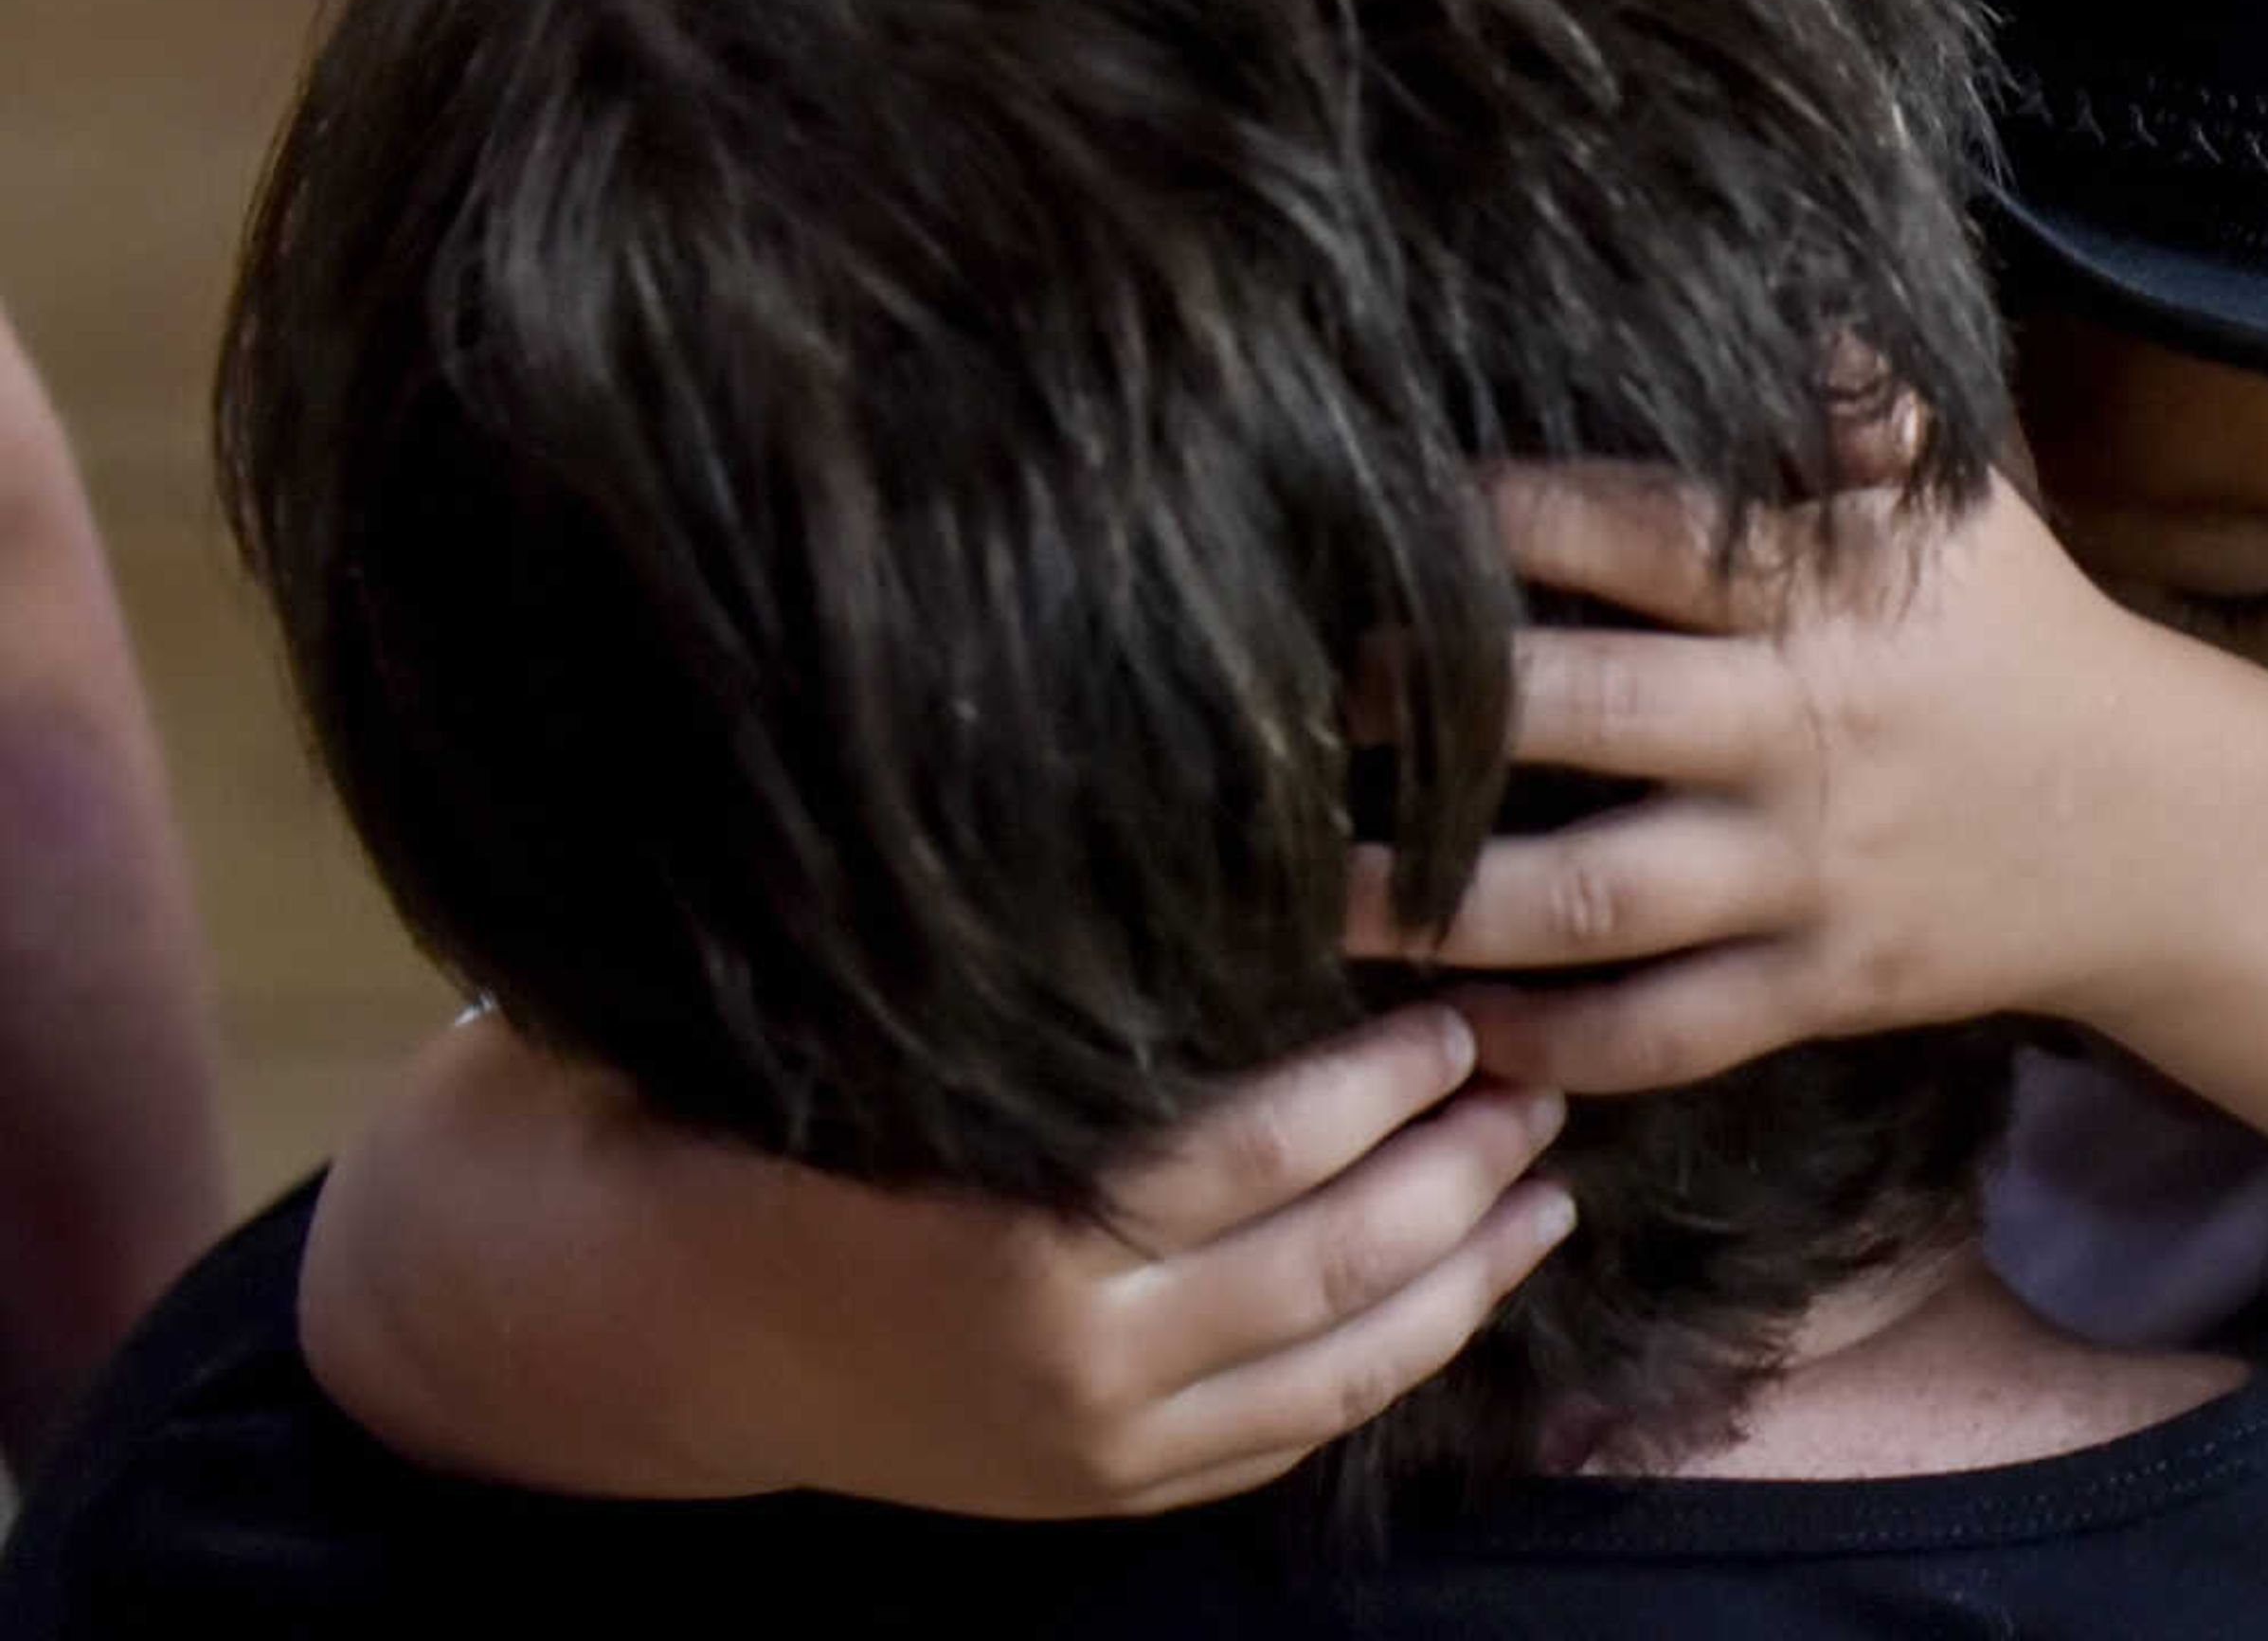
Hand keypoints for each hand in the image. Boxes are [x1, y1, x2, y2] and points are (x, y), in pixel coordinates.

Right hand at [301, 1006, 1575, 1515]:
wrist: (653, 1322)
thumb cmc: (769, 1128)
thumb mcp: (880, 1038)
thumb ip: (1028, 984)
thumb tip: (1202, 839)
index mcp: (1016, 1239)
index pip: (1253, 1153)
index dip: (1376, 1083)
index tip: (1457, 1005)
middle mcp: (1073, 1363)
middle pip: (1330, 1262)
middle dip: (1460, 1172)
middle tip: (1544, 1074)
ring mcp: (1096, 1449)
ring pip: (1337, 1366)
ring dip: (1467, 1273)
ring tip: (1548, 1180)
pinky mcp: (1105, 1494)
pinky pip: (1291, 1436)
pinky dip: (1395, 1363)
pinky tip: (1464, 1291)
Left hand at [1347, 463, 2172, 1092]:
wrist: (2155, 828)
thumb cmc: (2018, 633)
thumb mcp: (1958, 499)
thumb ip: (1851, 397)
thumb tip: (1772, 261)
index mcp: (1824, 588)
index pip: (1639, 531)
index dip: (1502, 516)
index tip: (1375, 503)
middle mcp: (1802, 728)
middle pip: (1586, 717)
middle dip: (1429, 710)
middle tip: (1305, 697)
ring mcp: (1806, 871)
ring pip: (1596, 901)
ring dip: (1441, 905)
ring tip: (1314, 890)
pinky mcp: (1817, 987)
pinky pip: (1667, 1033)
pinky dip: (1558, 1045)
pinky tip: (1459, 1030)